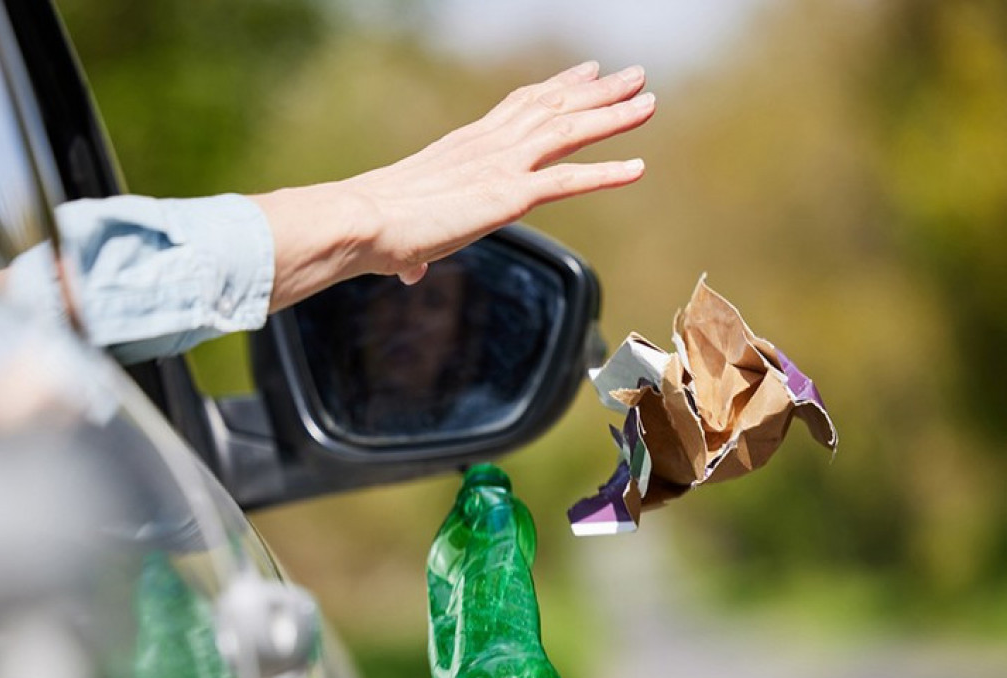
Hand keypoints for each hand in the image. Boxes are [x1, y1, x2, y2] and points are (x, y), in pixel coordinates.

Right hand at [255, 62, 654, 308]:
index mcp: (465, 146)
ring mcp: (500, 166)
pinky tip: (637, 168)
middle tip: (632, 76)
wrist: (362, 220)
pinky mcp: (508, 195)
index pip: (520, 106)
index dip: (557, 88)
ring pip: (569, 131)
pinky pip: (568, 180)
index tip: (585, 73)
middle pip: (553, 108)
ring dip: (612, 116)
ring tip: (648, 102)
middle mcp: (488, 146)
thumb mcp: (402, 233)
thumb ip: (414, 250)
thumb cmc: (372, 228)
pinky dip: (606, 173)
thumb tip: (408, 271)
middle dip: (598, 91)